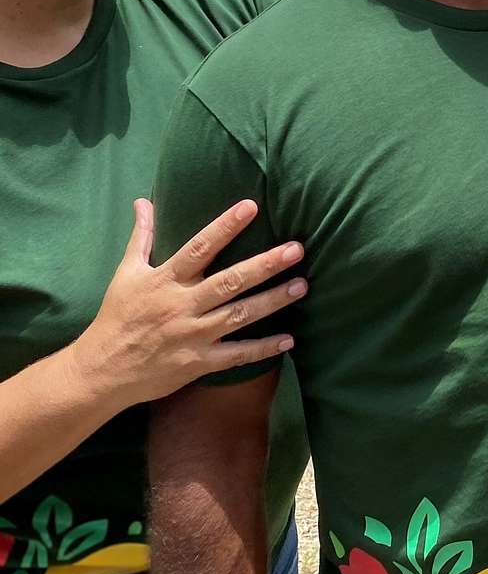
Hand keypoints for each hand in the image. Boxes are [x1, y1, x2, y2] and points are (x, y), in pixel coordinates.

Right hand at [70, 198, 304, 409]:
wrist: (100, 372)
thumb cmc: (117, 316)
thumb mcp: (127, 273)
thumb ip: (142, 236)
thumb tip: (144, 201)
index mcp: (165, 280)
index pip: (199, 248)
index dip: (225, 227)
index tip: (251, 206)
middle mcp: (181, 305)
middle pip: (229, 281)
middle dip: (264, 265)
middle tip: (296, 249)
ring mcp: (192, 336)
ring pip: (239, 315)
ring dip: (272, 301)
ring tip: (302, 285)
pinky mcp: (197, 363)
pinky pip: (235, 355)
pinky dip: (262, 349)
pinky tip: (289, 340)